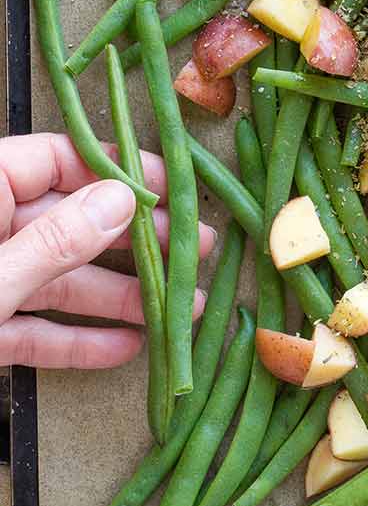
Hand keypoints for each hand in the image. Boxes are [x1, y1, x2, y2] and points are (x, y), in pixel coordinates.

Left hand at [0, 133, 214, 368]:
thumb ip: (54, 241)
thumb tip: (122, 201)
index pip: (57, 159)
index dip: (119, 170)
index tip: (172, 187)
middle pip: (71, 223)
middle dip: (137, 240)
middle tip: (194, 248)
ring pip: (61, 281)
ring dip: (121, 297)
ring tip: (180, 310)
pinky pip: (36, 329)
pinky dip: (77, 340)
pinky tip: (122, 346)